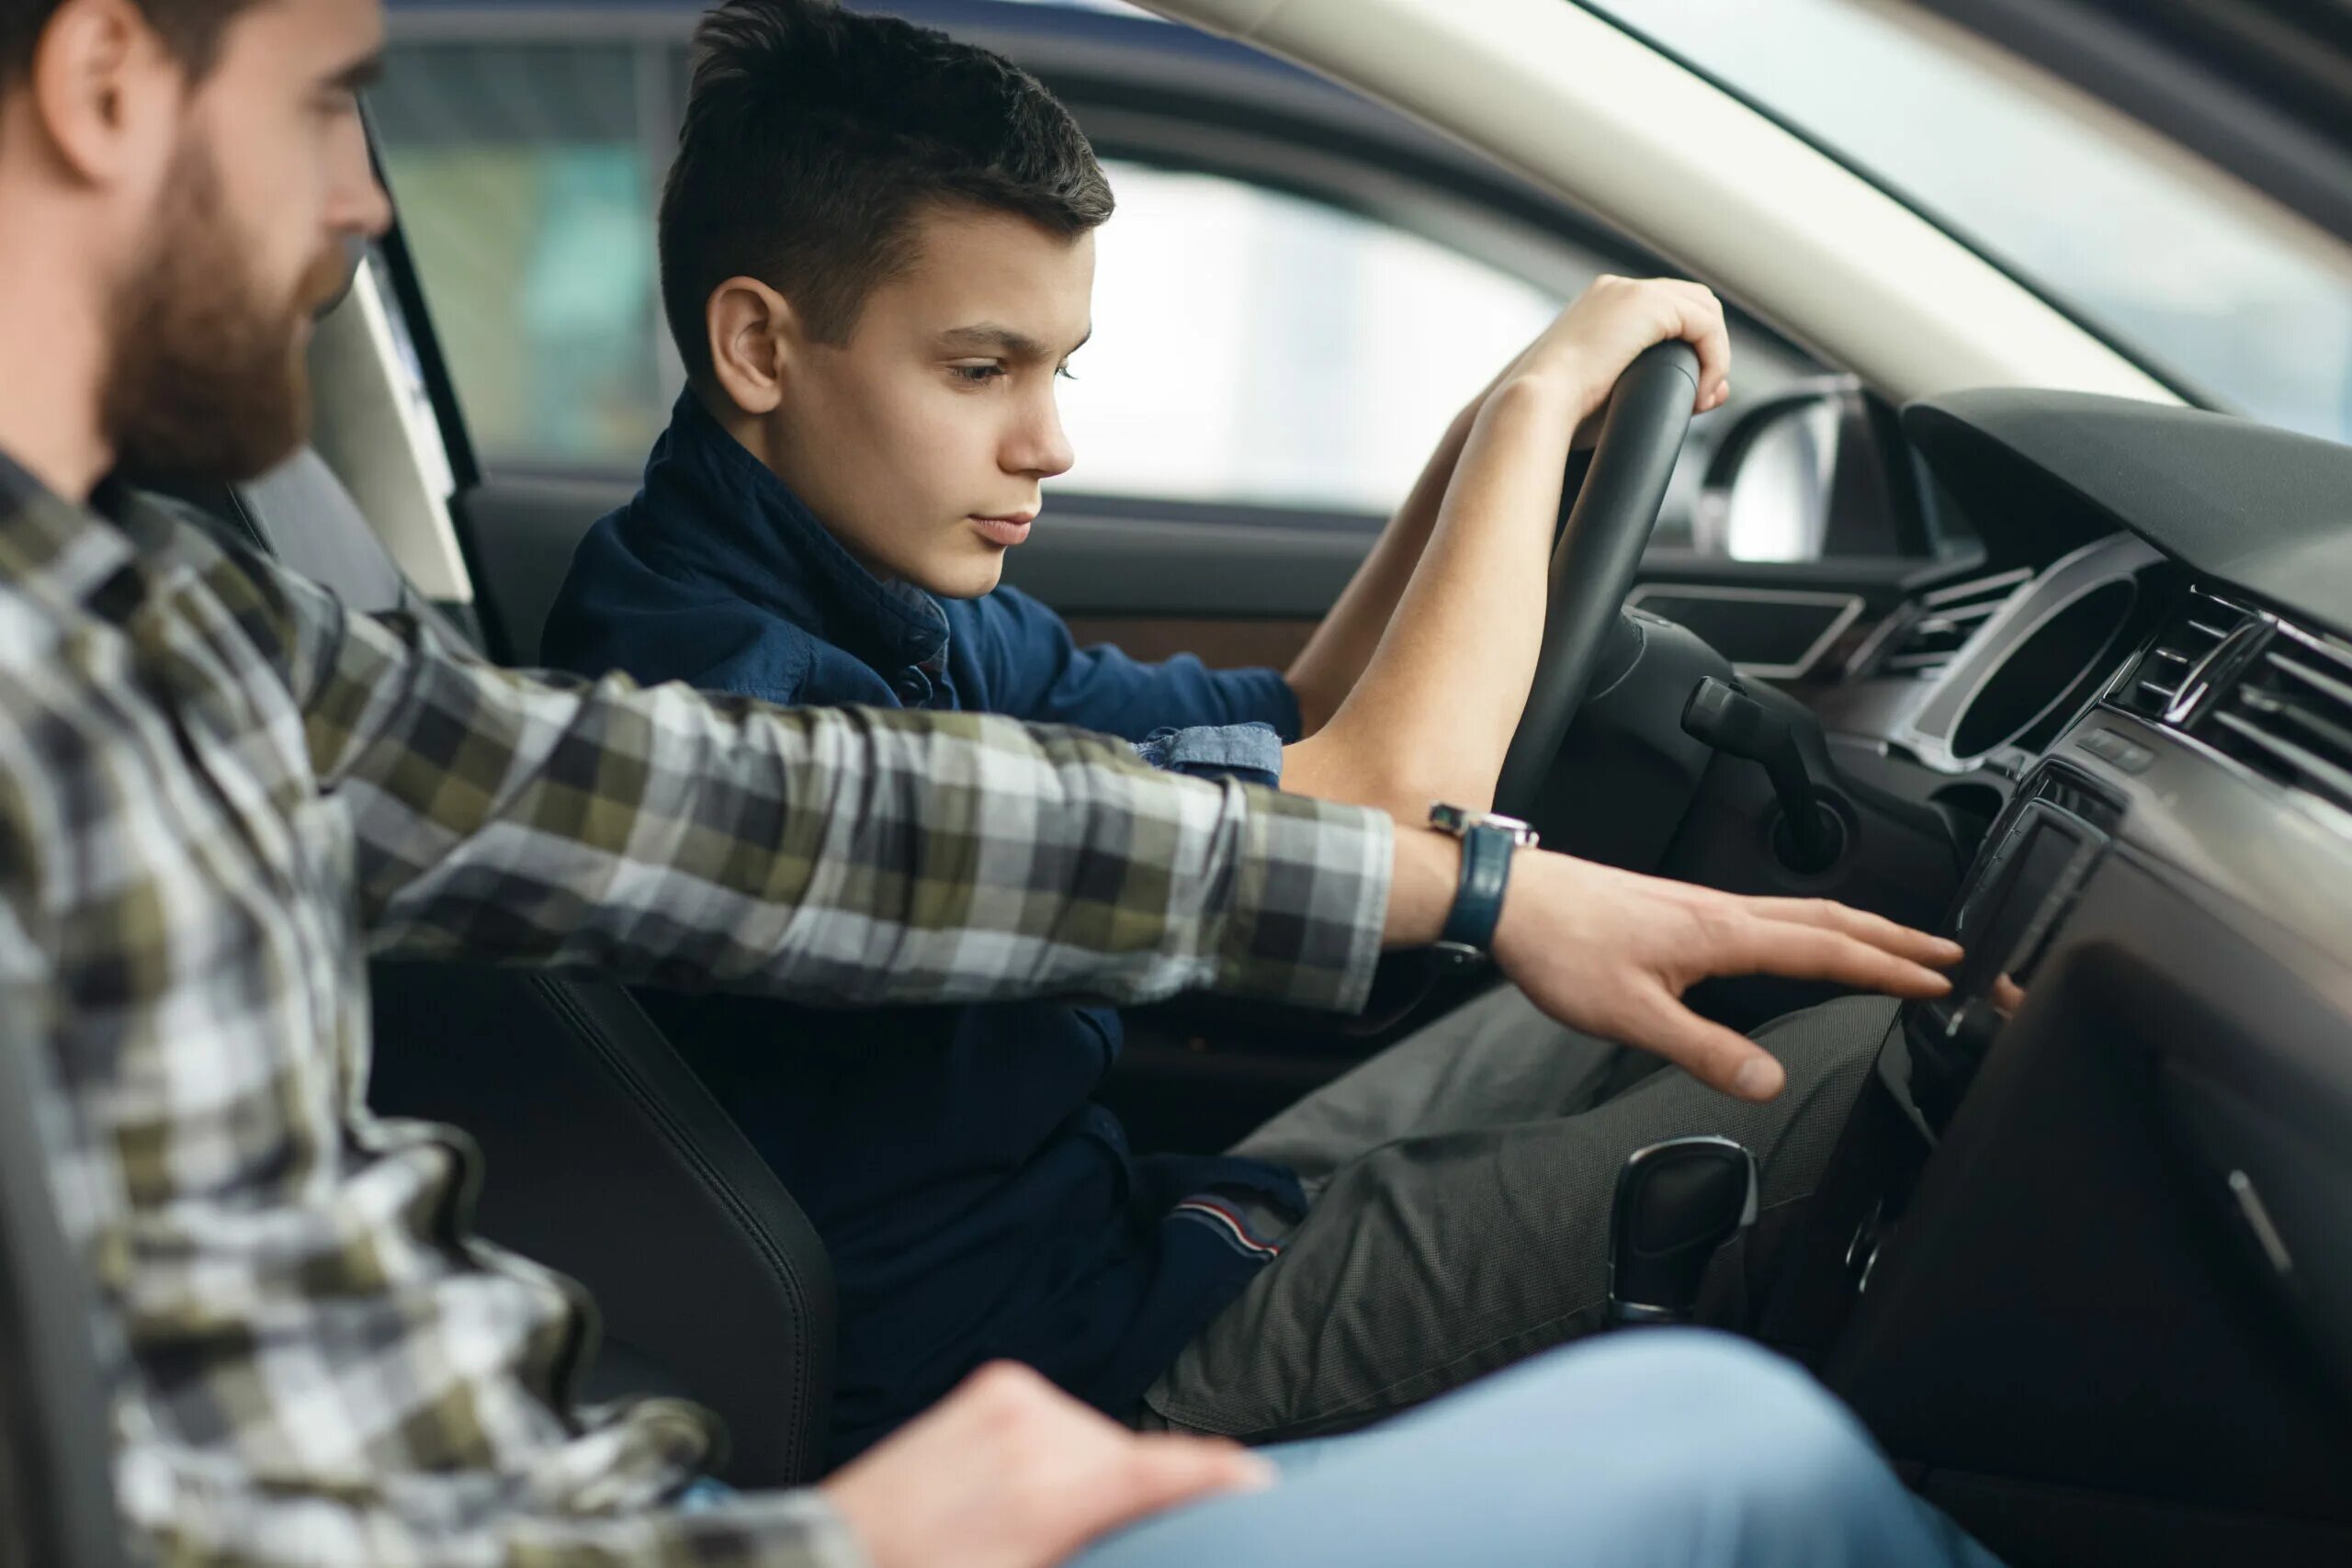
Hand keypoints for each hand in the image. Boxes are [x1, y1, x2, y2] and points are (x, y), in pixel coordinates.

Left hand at [822, 1362, 1274, 1567]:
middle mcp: (1035, 1426)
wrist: (834, 1557)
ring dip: (1098, 1478)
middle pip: (1132, 1459)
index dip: (1224, 1478)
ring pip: (1099, 1439)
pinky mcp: (993, 1387)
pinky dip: (1064, 1453)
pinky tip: (1032, 1491)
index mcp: (1049, 1488)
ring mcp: (1011, 1398)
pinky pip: (1060, 1421)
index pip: (1168, 1467)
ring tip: (1051, 1525)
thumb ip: (1102, 1546)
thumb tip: (1153, 1533)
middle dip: (1137, 1500)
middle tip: (1122, 1538)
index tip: (1260, 1484)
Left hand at [1491, 851, 1960, 1101]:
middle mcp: (1724, 910)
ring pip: (1803, 911)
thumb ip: (1703, 1051)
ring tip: (1899, 945)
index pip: (1826, 951)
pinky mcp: (1684, 907)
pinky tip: (1806, 941)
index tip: (1939, 981)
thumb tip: (1767, 1083)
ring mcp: (1705, 904)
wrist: (1511, 899)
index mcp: (1722, 934)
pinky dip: (1815, 925)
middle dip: (1895, 938)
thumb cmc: (1562, 948)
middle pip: (1831, 920)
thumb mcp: (1630, 1017)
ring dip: (1860, 927)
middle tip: (1950, 953)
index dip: (1887, 969)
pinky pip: (1772, 913)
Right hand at [1500, 276, 1732, 428]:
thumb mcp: (1617, 394)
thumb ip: (1664, 385)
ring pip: (1704, 309)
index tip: (1688, 393)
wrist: (1535, 405)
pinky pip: (1705, 325)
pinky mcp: (1646, 304)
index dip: (1689, 348)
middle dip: (1707, 346)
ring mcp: (1629, 291)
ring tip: (1700, 395)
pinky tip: (1699, 391)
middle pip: (1691, 301)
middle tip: (1700, 393)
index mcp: (1599, 306)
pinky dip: (1713, 358)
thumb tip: (1716, 392)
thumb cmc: (1561, 412)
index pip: (1665, 310)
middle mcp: (1614, 290)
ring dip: (1713, 354)